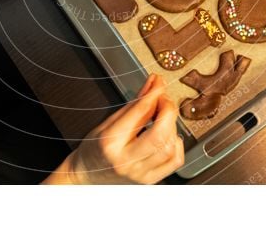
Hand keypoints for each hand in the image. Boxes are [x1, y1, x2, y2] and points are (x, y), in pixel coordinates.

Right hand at [45, 75, 183, 183]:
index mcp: (110, 142)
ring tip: (164, 118)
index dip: (153, 94)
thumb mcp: (107, 122)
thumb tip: (152, 85)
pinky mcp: (149, 180)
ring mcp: (139, 174)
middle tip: (164, 100)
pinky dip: (177, 144)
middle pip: (159, 134)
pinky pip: (175, 161)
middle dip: (168, 111)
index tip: (159, 84)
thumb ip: (134, 105)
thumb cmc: (95, 148)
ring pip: (169, 147)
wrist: (88, 176)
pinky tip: (169, 136)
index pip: (139, 113)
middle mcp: (125, 161)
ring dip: (172, 127)